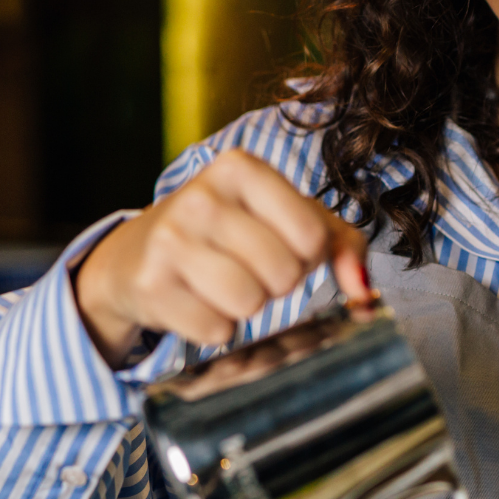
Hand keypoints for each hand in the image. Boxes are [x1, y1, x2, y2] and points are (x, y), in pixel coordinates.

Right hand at [74, 149, 370, 365]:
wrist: (135, 254)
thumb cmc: (226, 231)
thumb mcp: (284, 217)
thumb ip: (340, 243)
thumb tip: (363, 289)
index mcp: (240, 168)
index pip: (311, 236)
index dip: (307, 256)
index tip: (280, 246)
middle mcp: (200, 197)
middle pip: (282, 272)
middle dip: (276, 283)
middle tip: (250, 269)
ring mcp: (171, 240)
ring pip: (249, 302)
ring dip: (246, 307)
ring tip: (225, 285)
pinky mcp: (152, 285)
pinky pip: (215, 330)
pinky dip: (215, 328)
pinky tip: (198, 302)